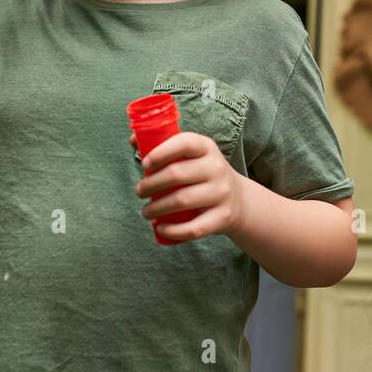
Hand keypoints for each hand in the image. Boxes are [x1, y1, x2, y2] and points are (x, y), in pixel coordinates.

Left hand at [132, 131, 246, 241]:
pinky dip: (173, 231)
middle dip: (150, 185)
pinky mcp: (223, 217)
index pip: (184, 143)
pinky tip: (160, 228)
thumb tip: (133, 140)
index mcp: (207, 148)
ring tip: (146, 211)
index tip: (144, 164)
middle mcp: (217, 168)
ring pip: (182, 201)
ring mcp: (222, 193)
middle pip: (177, 175)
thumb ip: (165, 147)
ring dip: (156, 208)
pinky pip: (194, 228)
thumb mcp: (192, 156)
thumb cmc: (203, 175)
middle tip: (139, 192)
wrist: (238, 200)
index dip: (161, 152)